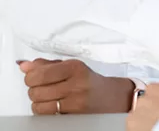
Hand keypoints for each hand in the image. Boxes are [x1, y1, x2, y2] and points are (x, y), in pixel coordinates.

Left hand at [19, 59, 134, 113]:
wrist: (110, 97)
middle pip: (36, 91)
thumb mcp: (71, 66)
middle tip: (42, 87)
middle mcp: (75, 84)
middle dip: (34, 90)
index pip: (40, 74)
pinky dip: (45, 111)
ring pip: (39, 106)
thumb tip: (23, 65)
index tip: (33, 77)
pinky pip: (47, 116)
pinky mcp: (73, 117)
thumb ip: (46, 65)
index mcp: (74, 67)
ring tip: (48, 97)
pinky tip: (53, 105)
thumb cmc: (87, 80)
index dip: (30, 77)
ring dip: (38, 102)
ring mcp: (75, 103)